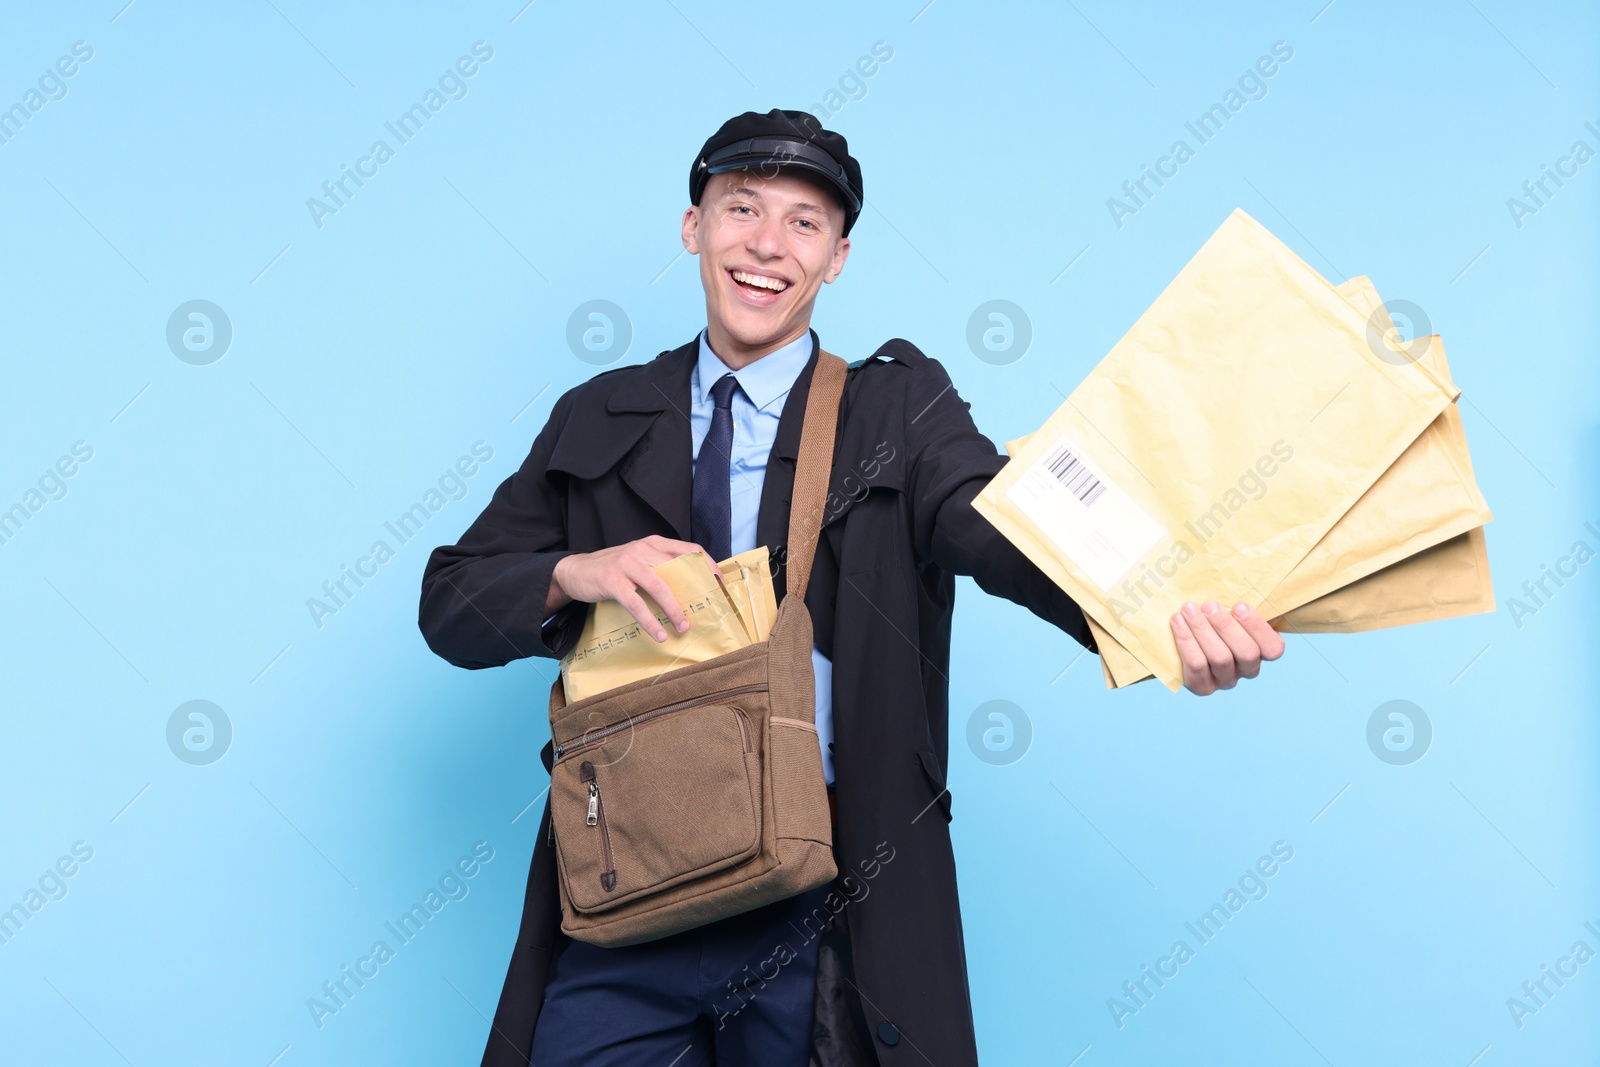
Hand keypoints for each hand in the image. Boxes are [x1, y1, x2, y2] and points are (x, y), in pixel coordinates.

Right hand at [549, 535, 722, 642]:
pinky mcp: (613, 581)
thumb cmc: (614, 569)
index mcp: (654, 543)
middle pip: (678, 569)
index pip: (689, 549)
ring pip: (660, 587)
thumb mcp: (639, 560)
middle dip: (695, 591)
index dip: (708, 565)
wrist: (575, 570)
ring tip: (683, 627)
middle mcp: (643, 548)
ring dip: (674, 610)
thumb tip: (691, 587)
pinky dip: (650, 621)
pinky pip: (636, 604)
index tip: (720, 584)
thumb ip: (660, 566)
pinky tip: (658, 634)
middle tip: (707, 610)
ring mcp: (627, 563)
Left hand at [1170, 600, 1285, 695]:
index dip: (1258, 628)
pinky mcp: (1202, 686)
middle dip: (1226, 626)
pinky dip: (1186, 641)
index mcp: (1262, 650)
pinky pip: (1196, 666)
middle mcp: (1247, 669)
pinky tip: (1177, 621)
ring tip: (1189, 609)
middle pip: (1246, 653)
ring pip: (1220, 658)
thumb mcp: (1230, 609)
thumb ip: (1237, 603)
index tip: (1239, 605)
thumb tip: (1235, 574)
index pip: (1273, 648)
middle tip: (1209, 605)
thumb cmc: (1212, 616)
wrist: (1183, 637)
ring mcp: (1225, 680)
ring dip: (1203, 630)